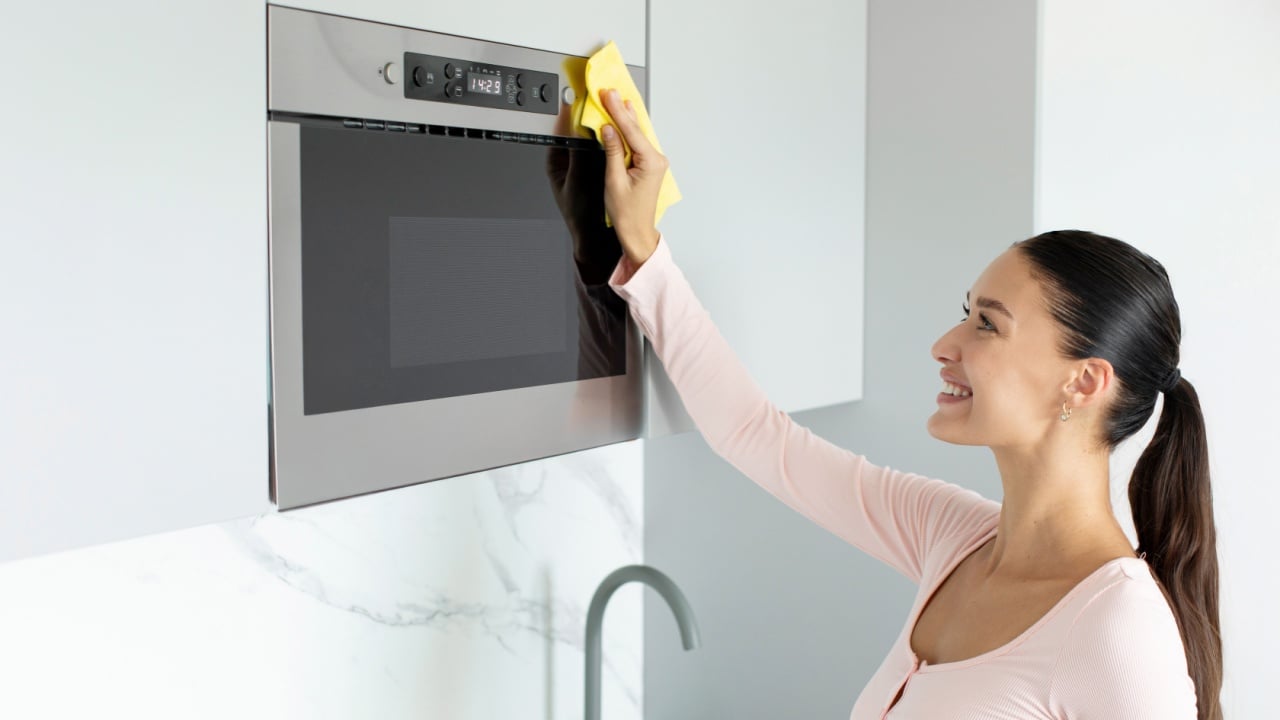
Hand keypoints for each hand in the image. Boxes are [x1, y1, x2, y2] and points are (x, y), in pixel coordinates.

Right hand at [598, 88, 665, 267]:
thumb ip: (612, 151)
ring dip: (625, 117)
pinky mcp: (649, 164)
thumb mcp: (614, 180)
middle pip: (636, 129)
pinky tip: (623, 118)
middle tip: (609, 91)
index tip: (608, 95)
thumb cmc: (627, 213)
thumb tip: (608, 129)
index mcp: (651, 162)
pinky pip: (638, 142)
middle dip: (621, 109)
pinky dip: (629, 130)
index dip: (617, 111)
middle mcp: (657, 159)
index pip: (631, 130)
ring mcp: (655, 162)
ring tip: (615, 99)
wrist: (636, 231)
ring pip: (638, 133)